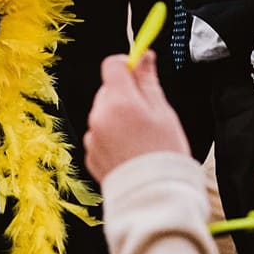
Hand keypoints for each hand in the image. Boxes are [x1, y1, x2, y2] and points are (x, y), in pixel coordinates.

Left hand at [83, 51, 188, 182]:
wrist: (154, 196)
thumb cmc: (163, 155)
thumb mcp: (163, 112)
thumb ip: (148, 81)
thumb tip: (143, 57)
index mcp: (119, 102)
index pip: (112, 65)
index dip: (126, 64)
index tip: (138, 72)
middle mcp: (99, 117)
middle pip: (107, 90)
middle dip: (125, 95)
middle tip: (147, 113)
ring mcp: (92, 137)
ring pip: (103, 113)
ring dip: (118, 116)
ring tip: (140, 136)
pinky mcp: (90, 154)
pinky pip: (100, 134)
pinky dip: (112, 136)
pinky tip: (130, 149)